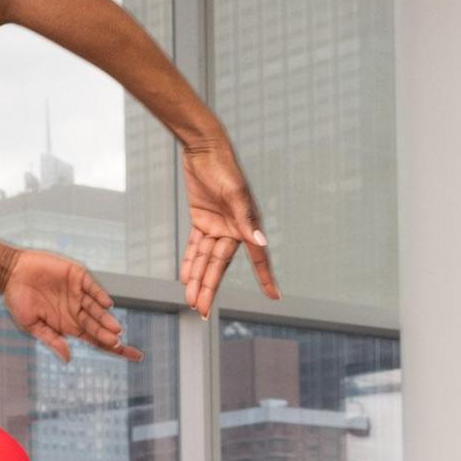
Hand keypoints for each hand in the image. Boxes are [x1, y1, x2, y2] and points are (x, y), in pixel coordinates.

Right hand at [2, 249, 138, 362]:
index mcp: (68, 326)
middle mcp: (76, 311)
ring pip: (96, 309)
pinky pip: (91, 287)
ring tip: (115, 329)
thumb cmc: (18, 300)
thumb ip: (51, 339)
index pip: (95, 340)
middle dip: (108, 336)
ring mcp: (77, 293)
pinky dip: (99, 295)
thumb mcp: (31, 325)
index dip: (112, 348)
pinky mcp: (76, 276)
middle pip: (98, 327)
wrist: (11, 273)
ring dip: (105, 318)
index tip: (131, 356)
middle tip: (117, 342)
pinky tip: (107, 304)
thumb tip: (68, 358)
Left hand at [179, 138, 278, 316]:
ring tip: (190, 301)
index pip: (258, 258)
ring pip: (206, 259)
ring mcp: (217, 226)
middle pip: (220, 265)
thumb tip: (261, 243)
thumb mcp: (234, 194)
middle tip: (202, 311)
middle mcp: (234, 229)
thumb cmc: (224, 167)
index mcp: (247, 225)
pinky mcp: (202, 220)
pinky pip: (196, 246)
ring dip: (197, 279)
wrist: (204, 148)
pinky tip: (185, 278)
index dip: (266, 278)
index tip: (274, 297)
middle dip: (210, 288)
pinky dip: (191, 261)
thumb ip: (246, 221)